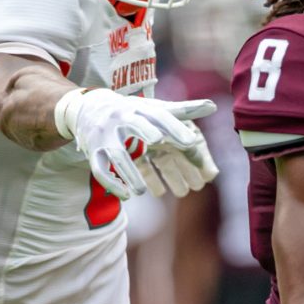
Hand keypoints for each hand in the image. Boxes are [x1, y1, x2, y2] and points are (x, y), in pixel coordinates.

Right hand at [58, 91, 216, 200]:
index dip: (175, 127)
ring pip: (116, 153)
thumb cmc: (133, 112)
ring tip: (140, 191)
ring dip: (127, 172)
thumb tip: (213, 106)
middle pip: (134, 124)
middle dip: (145, 130)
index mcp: (141, 109)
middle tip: (158, 140)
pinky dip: (111, 183)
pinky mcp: (94, 151)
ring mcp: (106, 136)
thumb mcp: (156, 109)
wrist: (90, 109)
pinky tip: (125, 197)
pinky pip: (100, 169)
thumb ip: (184, 111)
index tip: (190, 140)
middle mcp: (122, 119)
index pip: (160, 116)